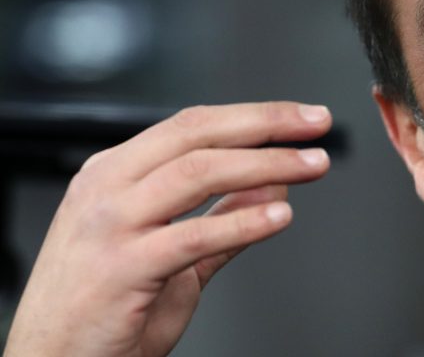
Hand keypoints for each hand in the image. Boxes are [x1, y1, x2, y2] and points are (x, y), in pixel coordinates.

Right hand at [3, 102, 332, 356]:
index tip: (304, 118)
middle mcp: (105, 190)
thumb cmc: (104, 310)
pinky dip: (242, 223)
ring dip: (265, 165)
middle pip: (196, 135)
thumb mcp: (171, 250)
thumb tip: (273, 182)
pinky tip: (279, 218)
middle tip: (317, 124)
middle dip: (266, 124)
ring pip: (197, 173)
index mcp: (113, 174)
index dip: (255, 116)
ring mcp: (108, 227)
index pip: (192, 125)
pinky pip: (191, 236)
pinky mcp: (119, 270)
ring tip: (311, 165)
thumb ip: (222, 215)